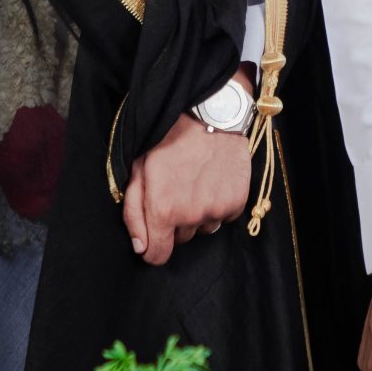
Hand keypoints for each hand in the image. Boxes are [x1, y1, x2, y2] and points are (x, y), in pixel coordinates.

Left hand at [124, 74, 255, 266]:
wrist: (209, 114)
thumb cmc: (168, 139)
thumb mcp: (139, 171)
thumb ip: (134, 214)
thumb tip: (141, 248)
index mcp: (163, 210)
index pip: (157, 255)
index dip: (153, 247)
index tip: (155, 235)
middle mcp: (191, 216)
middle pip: (182, 239)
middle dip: (176, 222)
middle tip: (177, 191)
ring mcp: (217, 209)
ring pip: (204, 228)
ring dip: (199, 214)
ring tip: (196, 183)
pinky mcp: (237, 201)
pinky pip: (224, 217)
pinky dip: (219, 204)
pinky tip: (214, 181)